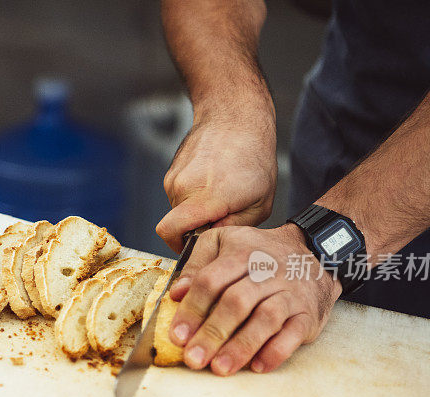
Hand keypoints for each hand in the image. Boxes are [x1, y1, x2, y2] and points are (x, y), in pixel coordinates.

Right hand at [156, 103, 277, 252]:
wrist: (235, 116)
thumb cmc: (254, 157)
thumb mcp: (260, 203)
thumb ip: (233, 228)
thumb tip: (211, 240)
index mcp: (205, 198)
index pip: (170, 232)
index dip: (181, 246)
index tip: (197, 245)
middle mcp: (183, 188)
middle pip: (177, 225)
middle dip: (196, 227)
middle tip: (223, 214)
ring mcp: (174, 178)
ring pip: (178, 210)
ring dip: (196, 210)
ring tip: (221, 192)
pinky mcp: (172, 171)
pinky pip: (179, 195)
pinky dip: (194, 196)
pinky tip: (214, 181)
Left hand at [168, 224, 341, 374]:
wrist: (312, 254)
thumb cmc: (257, 254)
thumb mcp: (222, 244)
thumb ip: (197, 265)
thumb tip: (176, 293)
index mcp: (241, 252)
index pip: (211, 281)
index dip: (192, 310)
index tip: (178, 336)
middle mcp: (268, 271)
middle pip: (236, 302)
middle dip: (212, 333)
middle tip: (193, 358)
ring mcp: (291, 293)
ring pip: (266, 319)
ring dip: (241, 346)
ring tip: (220, 368)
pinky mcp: (308, 313)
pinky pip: (294, 333)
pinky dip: (275, 352)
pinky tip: (256, 366)